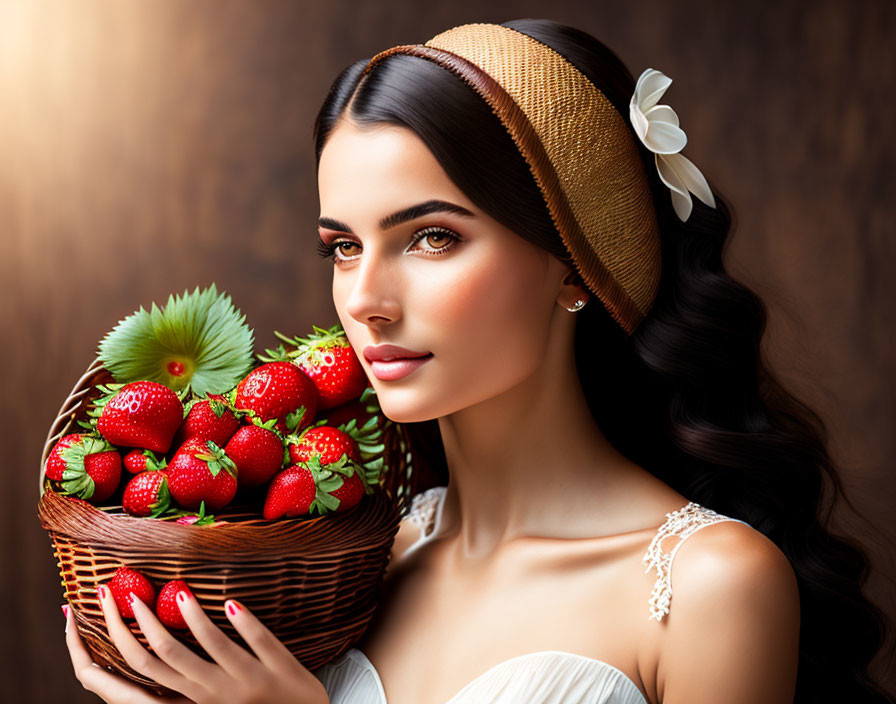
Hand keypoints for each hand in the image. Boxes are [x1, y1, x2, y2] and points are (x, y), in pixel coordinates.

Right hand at [63, 587, 329, 703]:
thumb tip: (159, 639)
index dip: (119, 634)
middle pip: (163, 656)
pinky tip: (232, 602)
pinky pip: (260, 642)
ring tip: (181, 589)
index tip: (107, 600)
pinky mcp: (280, 669)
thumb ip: (190, 672)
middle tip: (125, 589)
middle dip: (139, 622)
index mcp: (193, 696)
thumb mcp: (213, 695)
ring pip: (211, 647)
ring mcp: (247, 680)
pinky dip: (245, 623)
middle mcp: (213, 691)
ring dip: (192, 618)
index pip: (143, 665)